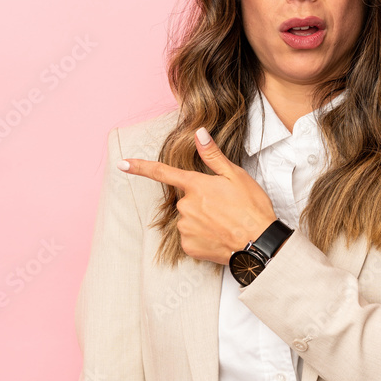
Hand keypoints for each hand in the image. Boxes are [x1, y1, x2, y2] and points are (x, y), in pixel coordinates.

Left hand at [118, 127, 277, 264]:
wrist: (259, 243)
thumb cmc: (251, 207)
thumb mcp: (235, 176)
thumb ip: (212, 155)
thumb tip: (198, 133)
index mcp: (196, 185)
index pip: (162, 172)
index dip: (140, 167)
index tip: (122, 164)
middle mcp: (186, 206)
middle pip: (186, 199)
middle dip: (200, 201)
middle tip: (225, 207)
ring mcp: (185, 228)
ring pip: (188, 219)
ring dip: (202, 219)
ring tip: (225, 223)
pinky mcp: (188, 247)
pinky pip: (190, 237)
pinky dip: (202, 236)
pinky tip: (219, 236)